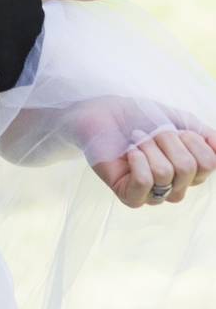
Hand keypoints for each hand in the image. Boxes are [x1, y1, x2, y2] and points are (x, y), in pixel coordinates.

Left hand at [90, 125, 215, 208]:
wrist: (103, 112)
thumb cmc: (140, 117)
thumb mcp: (178, 120)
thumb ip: (204, 135)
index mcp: (190, 172)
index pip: (208, 163)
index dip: (191, 139)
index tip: (173, 127)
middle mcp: (175, 188)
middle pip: (188, 168)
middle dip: (167, 140)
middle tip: (150, 131)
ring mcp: (153, 195)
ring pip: (165, 174)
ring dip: (149, 147)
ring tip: (136, 139)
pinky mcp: (130, 196)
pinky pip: (144, 183)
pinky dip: (137, 160)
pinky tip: (129, 151)